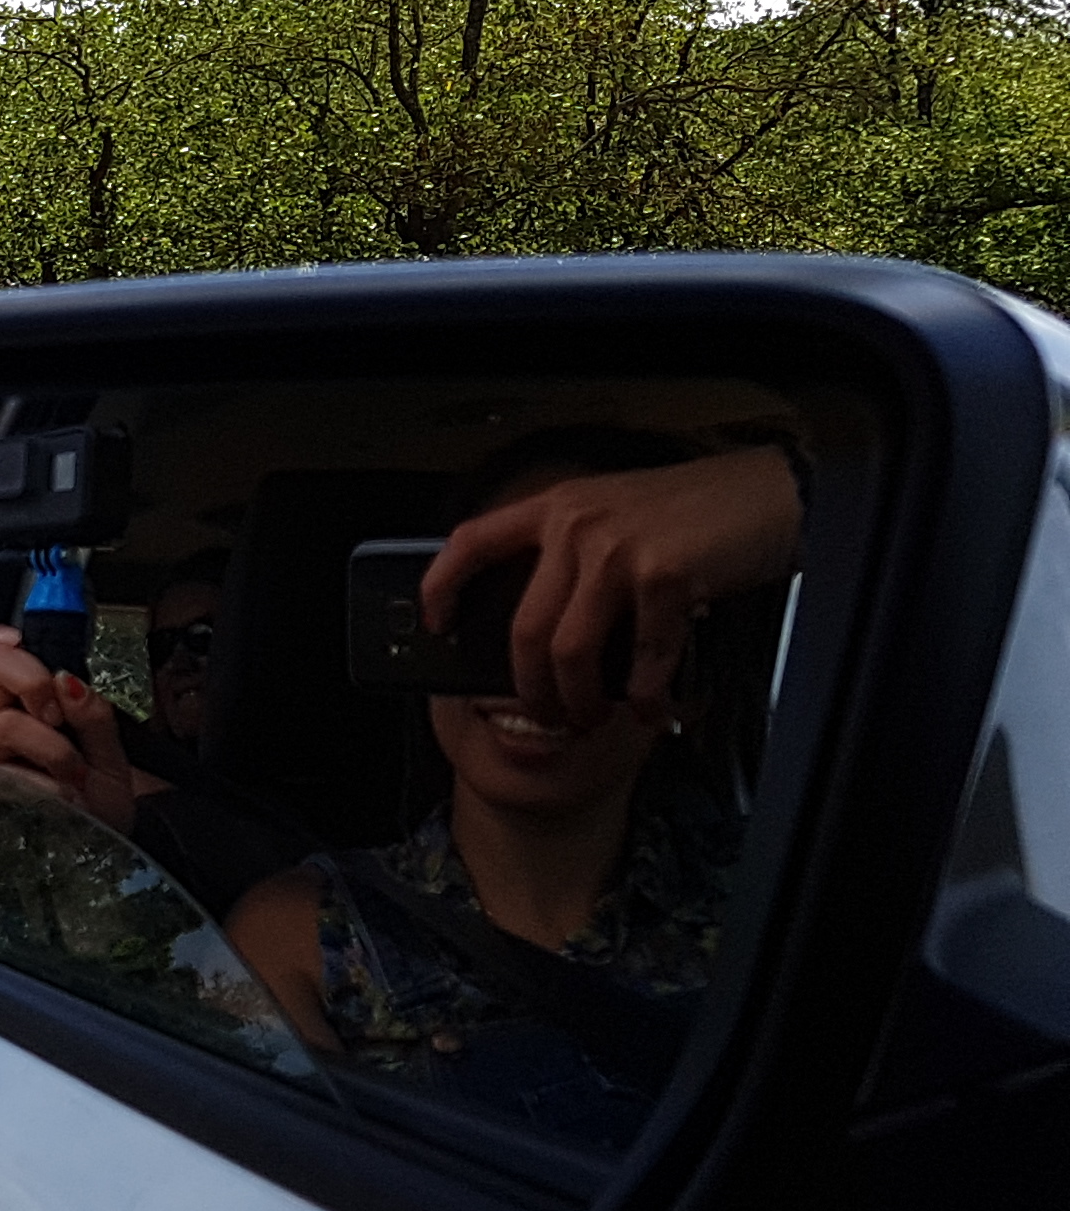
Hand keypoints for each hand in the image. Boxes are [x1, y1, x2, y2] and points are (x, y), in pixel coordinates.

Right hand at [0, 621, 148, 832]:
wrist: (104, 855)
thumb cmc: (101, 805)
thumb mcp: (112, 752)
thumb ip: (93, 713)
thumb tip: (68, 681)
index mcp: (26, 708)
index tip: (16, 640)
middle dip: (33, 679)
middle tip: (61, 715)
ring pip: (7, 722)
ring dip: (54, 747)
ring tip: (75, 775)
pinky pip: (12, 771)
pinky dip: (50, 785)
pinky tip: (65, 801)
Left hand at [423, 448, 802, 731]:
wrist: (773, 493)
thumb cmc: (701, 509)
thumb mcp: (618, 514)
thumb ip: (578, 554)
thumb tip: (551, 622)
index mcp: (558, 507)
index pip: (472, 542)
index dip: (443, 586)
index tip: (436, 624)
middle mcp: (578, 526)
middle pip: (523, 628)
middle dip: (529, 686)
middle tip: (544, 713)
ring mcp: (619, 550)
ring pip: (570, 651)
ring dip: (578, 699)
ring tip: (590, 717)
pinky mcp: (664, 576)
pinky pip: (641, 656)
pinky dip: (645, 695)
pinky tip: (651, 708)